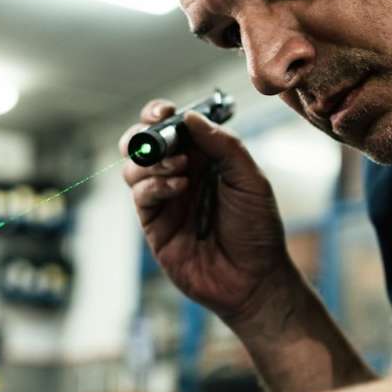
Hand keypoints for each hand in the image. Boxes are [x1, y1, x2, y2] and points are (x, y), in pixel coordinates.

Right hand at [120, 99, 298, 331]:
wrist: (253, 279)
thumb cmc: (257, 229)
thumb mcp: (250, 179)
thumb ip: (223, 145)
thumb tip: (190, 118)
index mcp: (204, 157)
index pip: (172, 126)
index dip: (161, 114)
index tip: (164, 112)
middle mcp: (179, 174)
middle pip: (142, 143)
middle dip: (143, 134)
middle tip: (159, 134)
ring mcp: (164, 199)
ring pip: (134, 167)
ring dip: (152, 160)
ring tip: (180, 168)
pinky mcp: (154, 224)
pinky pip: (140, 195)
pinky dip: (154, 185)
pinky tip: (178, 188)